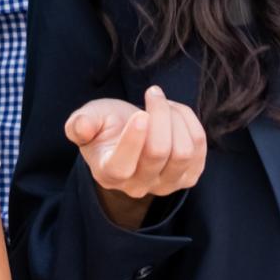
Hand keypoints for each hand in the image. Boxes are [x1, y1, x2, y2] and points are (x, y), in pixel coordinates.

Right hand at [66, 87, 206, 218]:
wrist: (129, 134)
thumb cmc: (107, 126)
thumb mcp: (88, 118)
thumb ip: (79, 124)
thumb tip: (81, 127)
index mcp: (108, 173)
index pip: (121, 168)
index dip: (133, 141)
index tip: (140, 114)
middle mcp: (137, 186)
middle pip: (159, 152)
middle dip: (160, 114)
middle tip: (153, 93)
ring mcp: (165, 184)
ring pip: (184, 152)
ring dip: (177, 118)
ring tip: (164, 104)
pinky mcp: (188, 176)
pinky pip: (199, 148)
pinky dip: (191, 122)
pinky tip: (175, 113)